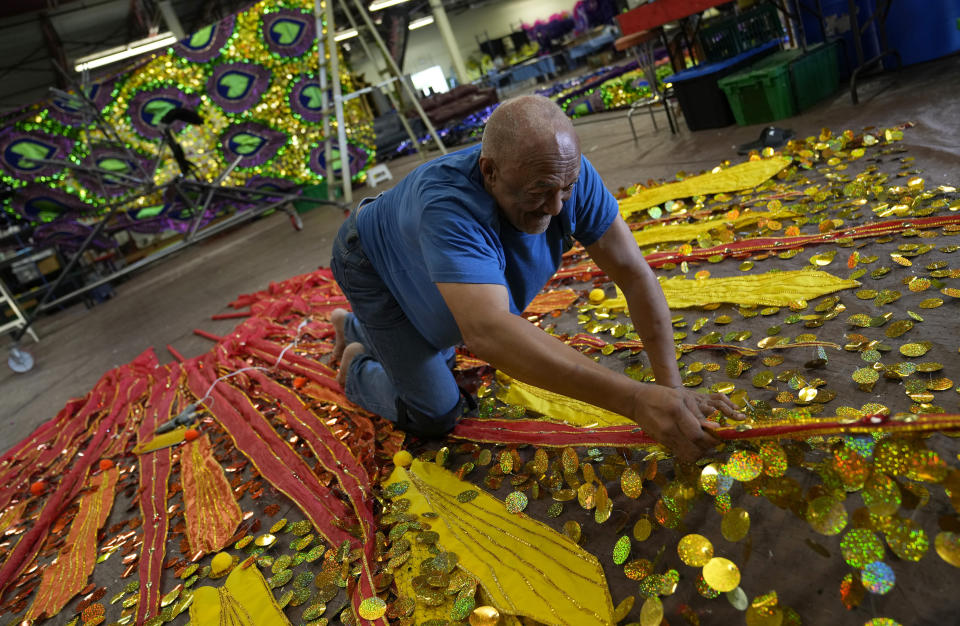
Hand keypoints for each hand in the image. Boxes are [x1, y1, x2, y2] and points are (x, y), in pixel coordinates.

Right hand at [628, 385, 743, 462]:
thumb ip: (698, 412)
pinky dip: (691, 452)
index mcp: (676, 413)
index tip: (719, 434)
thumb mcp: (682, 396)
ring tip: (703, 441)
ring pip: (689, 455)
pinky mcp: (663, 443)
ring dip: (700, 451)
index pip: (698, 435)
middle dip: (709, 446)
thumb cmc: (660, 395)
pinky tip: (693, 443)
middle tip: (713, 438)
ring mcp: (665, 438)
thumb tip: (714, 427)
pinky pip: (681, 454)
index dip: (712, 438)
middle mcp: (670, 429)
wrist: (636, 402)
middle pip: (696, 449)